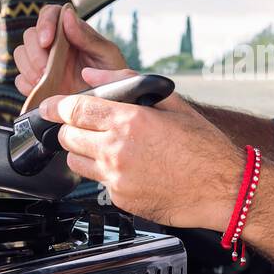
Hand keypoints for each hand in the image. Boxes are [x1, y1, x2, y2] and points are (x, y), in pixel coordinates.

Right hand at [14, 4, 127, 97]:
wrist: (110, 104)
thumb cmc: (113, 75)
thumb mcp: (107, 54)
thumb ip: (88, 37)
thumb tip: (68, 15)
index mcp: (71, 32)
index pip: (50, 14)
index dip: (44, 24)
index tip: (46, 41)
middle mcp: (54, 45)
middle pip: (30, 35)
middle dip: (35, 52)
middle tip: (45, 69)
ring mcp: (44, 64)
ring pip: (21, 54)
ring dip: (28, 67)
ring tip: (44, 80)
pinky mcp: (37, 83)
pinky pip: (20, 79)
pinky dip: (26, 85)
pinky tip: (41, 90)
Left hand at [39, 68, 244, 229]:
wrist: (224, 189)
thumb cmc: (205, 147)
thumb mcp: (173, 103)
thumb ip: (127, 83)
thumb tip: (93, 74)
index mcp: (129, 121)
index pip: (74, 109)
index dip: (56, 106)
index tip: (49, 106)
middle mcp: (117, 150)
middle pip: (67, 137)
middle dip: (71, 129)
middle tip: (86, 126)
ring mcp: (116, 178)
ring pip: (76, 162)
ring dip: (84, 152)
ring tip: (109, 147)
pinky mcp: (120, 199)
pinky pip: (98, 183)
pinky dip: (105, 174)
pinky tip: (131, 168)